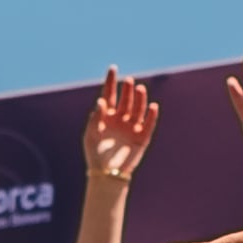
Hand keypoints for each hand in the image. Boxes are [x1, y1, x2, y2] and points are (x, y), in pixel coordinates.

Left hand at [81, 70, 158, 198]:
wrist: (106, 174)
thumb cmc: (95, 155)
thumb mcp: (90, 134)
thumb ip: (95, 118)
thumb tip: (101, 101)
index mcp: (106, 116)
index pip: (109, 94)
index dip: (111, 81)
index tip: (113, 68)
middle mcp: (120, 119)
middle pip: (125, 99)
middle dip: (127, 89)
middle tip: (128, 81)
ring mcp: (132, 127)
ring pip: (137, 109)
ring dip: (139, 99)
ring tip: (139, 89)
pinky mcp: (142, 137)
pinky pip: (149, 124)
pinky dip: (151, 115)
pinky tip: (152, 106)